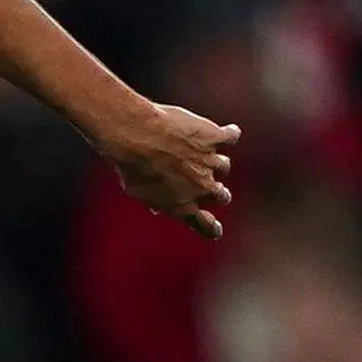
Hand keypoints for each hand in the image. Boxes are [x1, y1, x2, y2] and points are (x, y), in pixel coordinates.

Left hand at [103, 100, 240, 239]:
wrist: (136, 134)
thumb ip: (154, 200)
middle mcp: (200, 187)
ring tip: (202, 152)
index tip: (216, 231)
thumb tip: (157, 207)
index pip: (204, 225)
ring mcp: (210, 163)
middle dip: (215, 191)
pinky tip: (227, 131)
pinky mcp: (215, 138)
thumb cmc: (130, 163)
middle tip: (207, 182)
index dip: (211, 228)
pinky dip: (230, 134)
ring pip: (224, 166)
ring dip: (214, 161)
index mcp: (181, 206)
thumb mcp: (136, 190)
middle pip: (221, 196)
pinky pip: (231, 137)